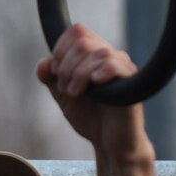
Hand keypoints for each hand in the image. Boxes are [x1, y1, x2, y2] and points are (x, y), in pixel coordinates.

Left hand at [35, 23, 152, 162]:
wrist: (109, 144)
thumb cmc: (91, 118)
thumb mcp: (63, 96)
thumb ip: (51, 78)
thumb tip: (44, 63)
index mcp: (94, 55)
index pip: (77, 31)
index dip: (61, 48)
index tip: (55, 73)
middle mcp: (110, 57)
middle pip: (83, 41)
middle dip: (66, 66)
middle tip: (64, 88)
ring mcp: (122, 68)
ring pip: (97, 52)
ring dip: (78, 74)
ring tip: (74, 93)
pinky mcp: (131, 84)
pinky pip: (116, 65)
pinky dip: (99, 72)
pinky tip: (94, 84)